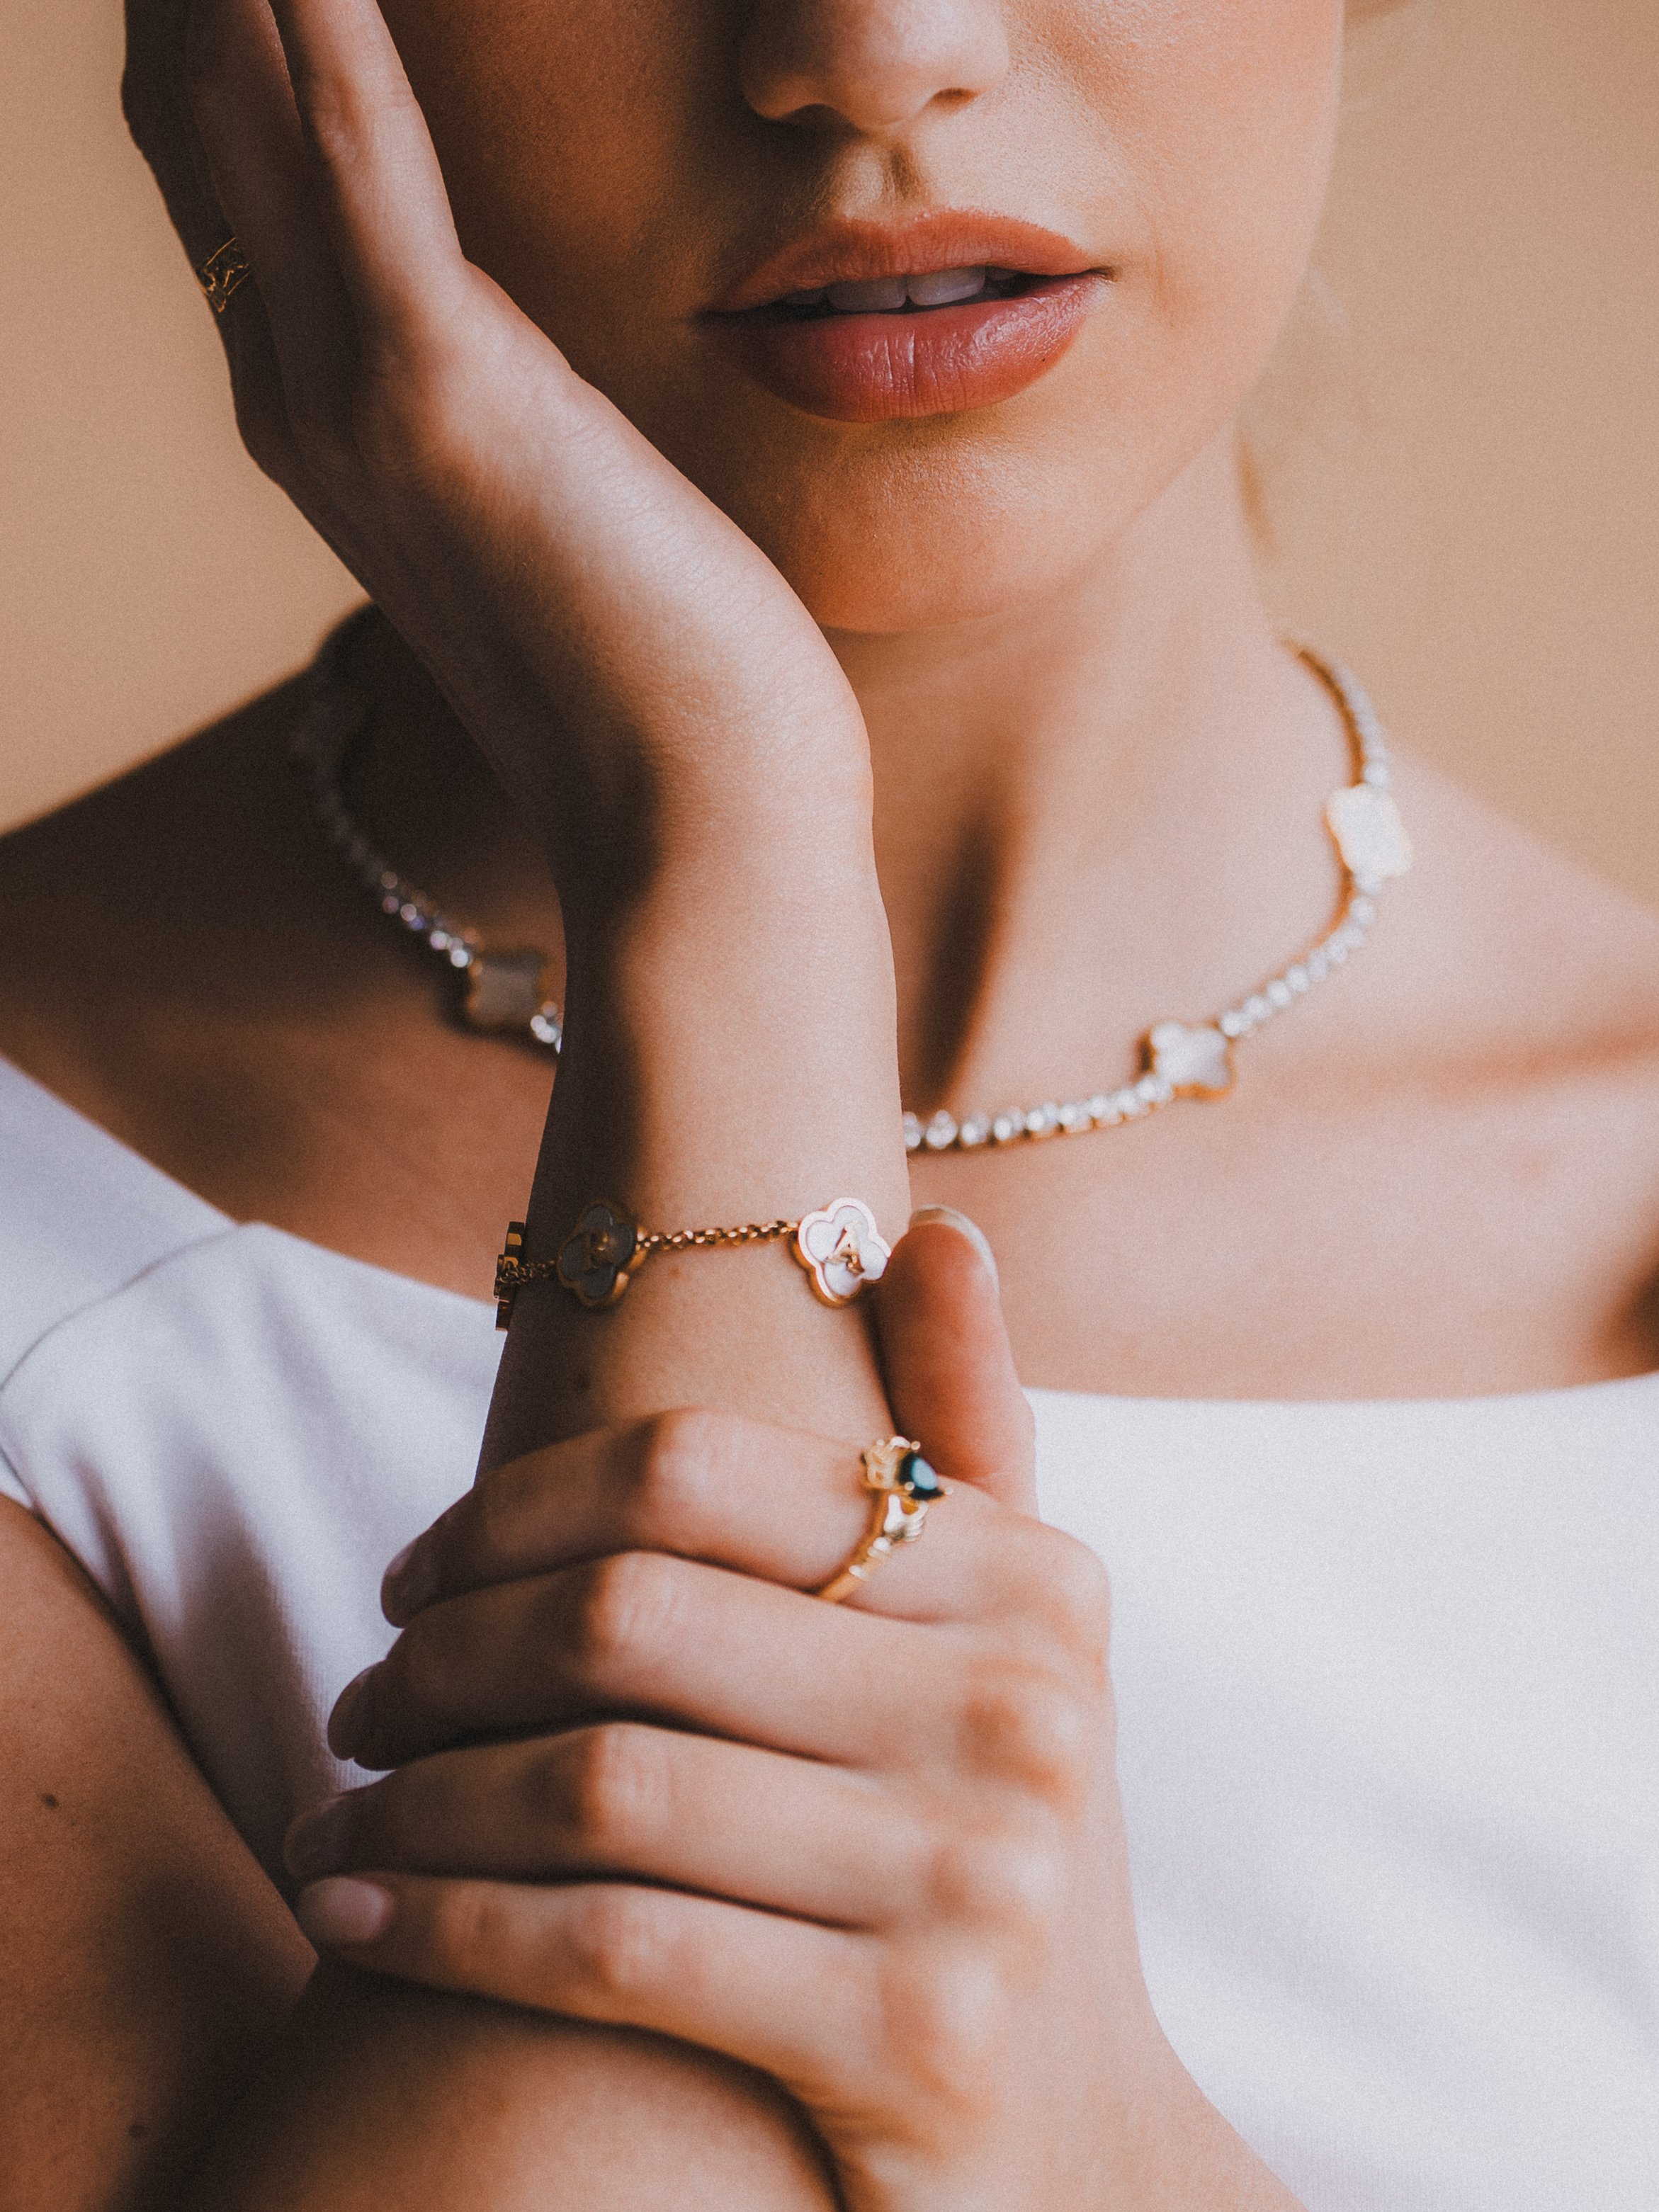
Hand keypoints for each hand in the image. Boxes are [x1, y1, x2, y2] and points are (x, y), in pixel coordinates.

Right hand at [125, 0, 871, 900]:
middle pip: (193, 108)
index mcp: (322, 420)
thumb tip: (512, 338)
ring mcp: (350, 396)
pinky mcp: (442, 392)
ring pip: (237, 100)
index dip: (216, 16)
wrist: (693, 823)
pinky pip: (351, 147)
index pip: (224, 167)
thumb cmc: (658, 677)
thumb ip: (492, 407)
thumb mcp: (552, 510)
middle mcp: (297, 396)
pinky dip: (321, 12)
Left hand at [285, 1225, 1260, 2211]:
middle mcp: (1020, 1710)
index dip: (513, 1507)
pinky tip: (351, 1910)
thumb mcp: (1015, 1643)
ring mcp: (978, 1880)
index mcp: (1031, 1580)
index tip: (414, 1571)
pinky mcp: (912, 2043)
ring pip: (597, 1785)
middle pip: (626, 1617)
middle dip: (441, 1656)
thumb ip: (970, 1433)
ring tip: (337, 1807)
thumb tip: (931, 1229)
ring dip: (413, 1795)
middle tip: (361, 1699)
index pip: (698, 1469)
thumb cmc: (990, 1850)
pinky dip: (442, 1923)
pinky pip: (607, 1948)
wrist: (1081, 2147)